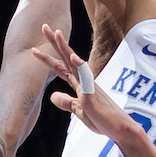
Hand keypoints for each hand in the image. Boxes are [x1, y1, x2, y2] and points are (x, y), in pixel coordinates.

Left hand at [33, 25, 138, 142]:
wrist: (120, 130)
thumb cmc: (103, 120)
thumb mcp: (79, 111)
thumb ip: (66, 102)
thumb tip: (52, 96)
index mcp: (79, 84)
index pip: (60, 67)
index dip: (47, 58)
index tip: (34, 50)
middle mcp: (84, 81)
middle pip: (66, 58)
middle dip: (54, 43)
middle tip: (44, 26)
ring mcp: (89, 85)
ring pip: (75, 62)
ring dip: (65, 48)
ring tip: (56, 33)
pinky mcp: (93, 94)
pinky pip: (86, 78)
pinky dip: (80, 66)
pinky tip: (73, 57)